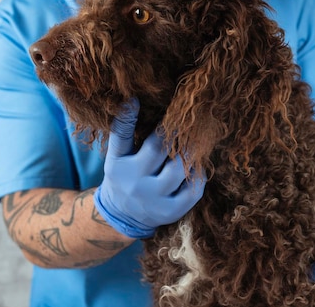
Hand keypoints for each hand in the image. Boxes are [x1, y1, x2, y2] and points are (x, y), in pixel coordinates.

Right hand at [93, 99, 205, 238]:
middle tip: (187, 119)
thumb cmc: (124, 177)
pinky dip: (198, 175)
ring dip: (190, 153)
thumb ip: (122, 131)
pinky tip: (196, 167)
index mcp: (119, 166)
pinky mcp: (171, 212)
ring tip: (195, 142)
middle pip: (160, 150)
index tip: (135, 99)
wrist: (124, 216)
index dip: (127, 118)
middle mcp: (136, 183)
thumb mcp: (116, 156)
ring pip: (179, 170)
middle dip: (175, 133)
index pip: (123, 138)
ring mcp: (154, 200)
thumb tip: (132, 100)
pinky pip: (192, 190)